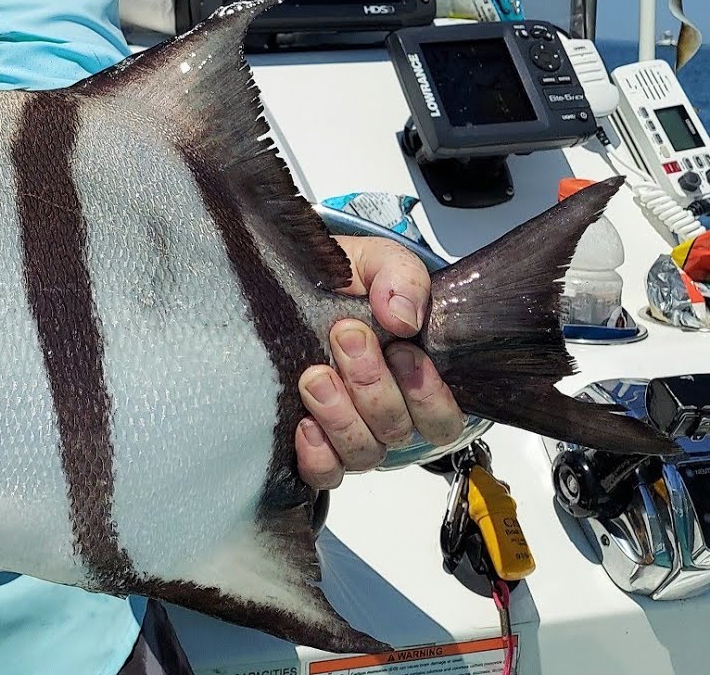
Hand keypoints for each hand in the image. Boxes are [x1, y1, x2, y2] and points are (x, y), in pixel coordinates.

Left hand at [295, 236, 463, 489]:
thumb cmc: (347, 281)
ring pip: (364, 454)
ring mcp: (351, 432)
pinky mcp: (313, 444)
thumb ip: (401, 278)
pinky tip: (304, 426)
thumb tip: (404, 319)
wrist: (295, 283)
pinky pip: (323, 474)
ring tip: (315, 376)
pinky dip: (318, 456)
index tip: (401, 347)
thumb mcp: (377, 262)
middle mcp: (388, 414)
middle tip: (345, 336)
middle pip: (398, 430)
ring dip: (341, 417)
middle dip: (372, 385)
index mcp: (417, 378)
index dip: (426, 393)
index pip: (443, 417)